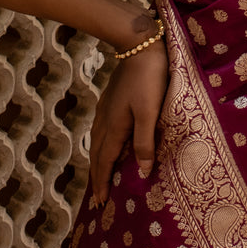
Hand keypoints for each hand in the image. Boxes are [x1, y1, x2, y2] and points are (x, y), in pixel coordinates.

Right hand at [88, 40, 168, 205]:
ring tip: (99, 175)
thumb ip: (145, 142)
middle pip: (97, 155)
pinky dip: (101, 144)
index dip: (102, 183)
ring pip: (97, 142)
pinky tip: (105, 141)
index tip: (100, 203)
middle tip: (96, 198)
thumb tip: (142, 173)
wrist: (139, 45)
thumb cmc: (149, 79)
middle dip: (97, 177)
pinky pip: (101, 130)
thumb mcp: (150, 113)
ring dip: (97, 161)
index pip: (105, 162)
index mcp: (115, 127)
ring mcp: (106, 108)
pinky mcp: (111, 99)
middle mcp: (106, 121)